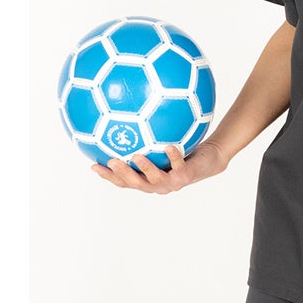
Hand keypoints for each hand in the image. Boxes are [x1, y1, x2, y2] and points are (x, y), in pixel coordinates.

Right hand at [91, 139, 227, 193]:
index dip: (108, 176)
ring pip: (156, 178)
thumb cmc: (181, 151)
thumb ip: (144, 138)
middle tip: (110, 162)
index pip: (123, 181)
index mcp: (147, 179)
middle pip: (135, 183)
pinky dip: (173, 156)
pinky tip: (168, 145)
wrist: (209, 160)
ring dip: (145, 168)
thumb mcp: (160, 144)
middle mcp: (158, 184)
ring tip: (136, 156)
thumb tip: (125, 118)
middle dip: (121, 174)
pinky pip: (179, 164)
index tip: (93, 165)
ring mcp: (173, 181)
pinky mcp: (188, 175)